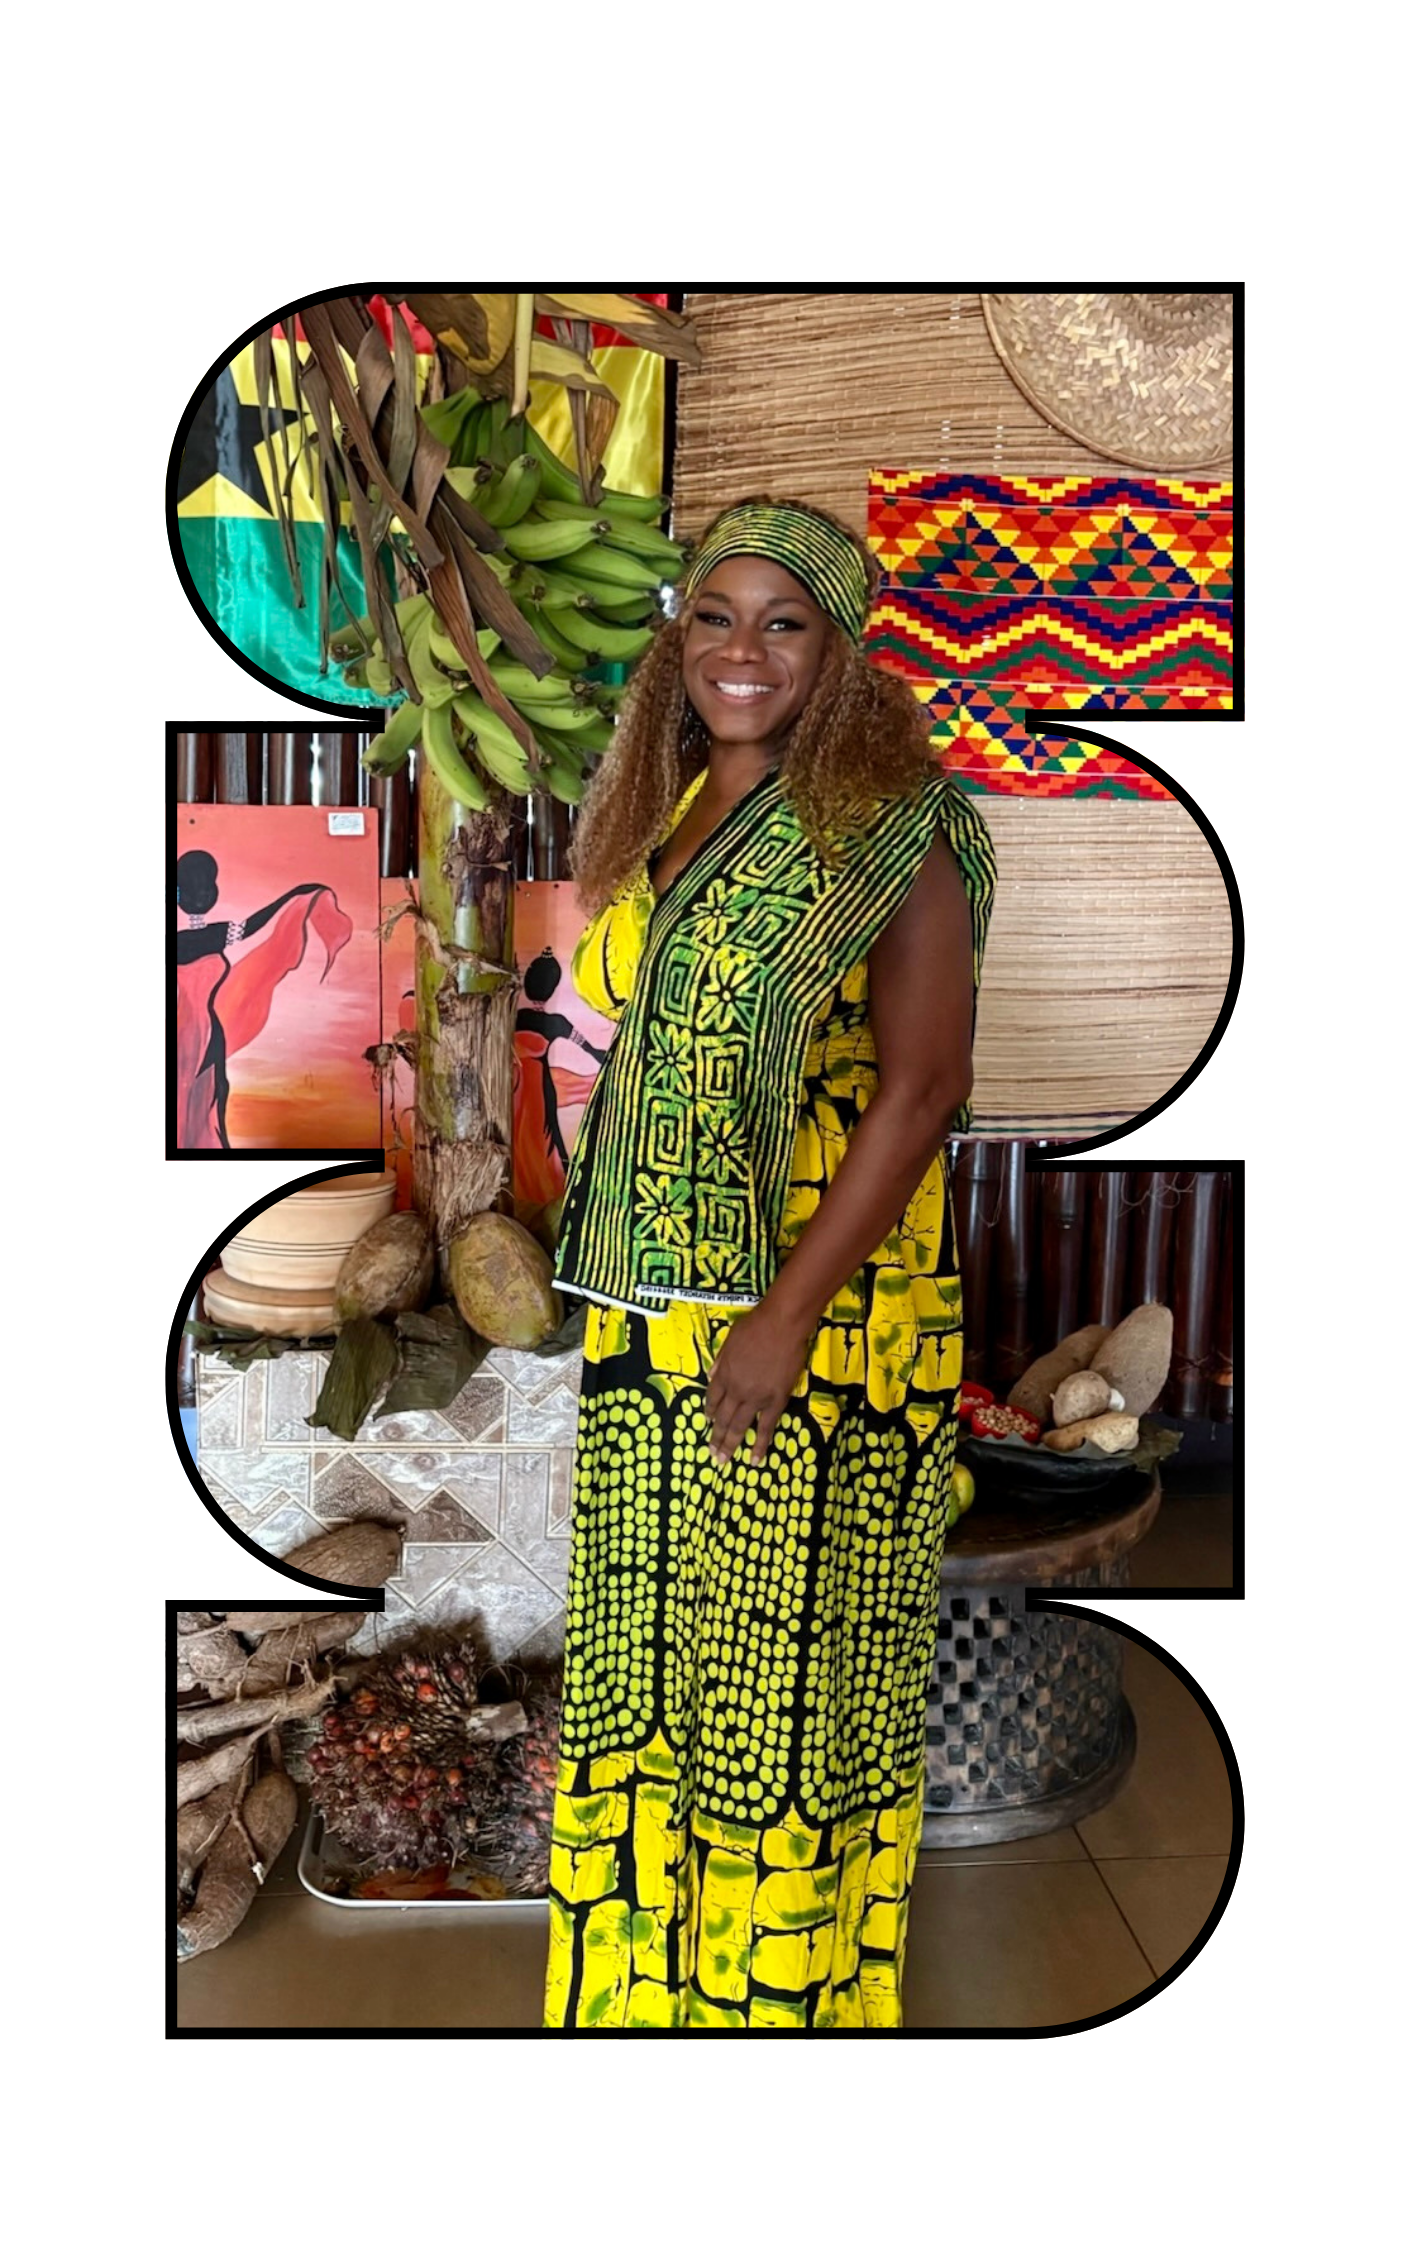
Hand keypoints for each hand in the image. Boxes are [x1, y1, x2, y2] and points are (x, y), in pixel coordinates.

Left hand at [704, 1305, 813, 1467]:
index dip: (710, 1411)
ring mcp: (755, 1398)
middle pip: (723, 1417)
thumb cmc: (755, 1326)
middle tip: (712, 1454)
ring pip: (739, 1426)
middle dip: (716, 1437)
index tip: (708, 1421)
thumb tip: (711, 1375)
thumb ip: (720, 1360)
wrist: (781, 1326)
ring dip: (730, 1444)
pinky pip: (766, 1427)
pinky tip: (754, 1459)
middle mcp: (736, 1390)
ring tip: (723, 1461)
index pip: (712, 1398)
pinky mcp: (776, 1401)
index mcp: (723, 1374)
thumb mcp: (729, 1340)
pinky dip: (760, 1444)